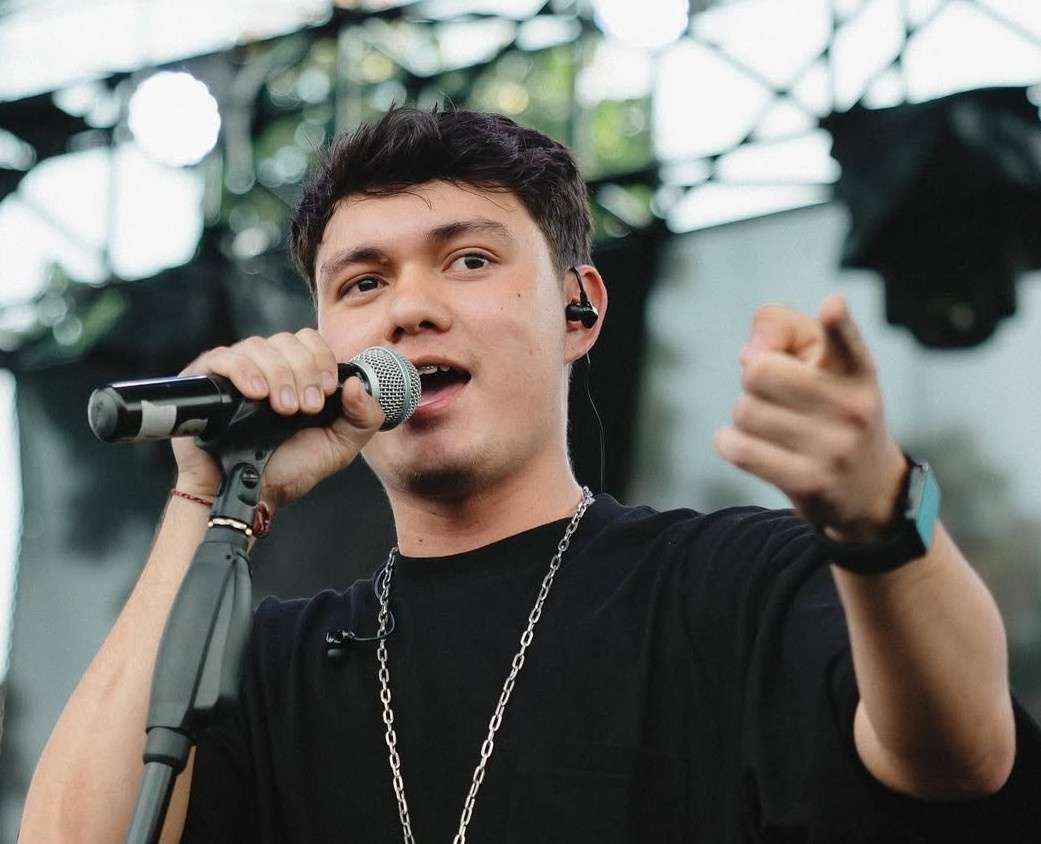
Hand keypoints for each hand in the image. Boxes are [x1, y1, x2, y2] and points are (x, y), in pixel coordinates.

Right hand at [172, 329, 384, 511]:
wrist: (249, 496)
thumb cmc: (288, 471)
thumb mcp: (340, 447)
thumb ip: (363, 418)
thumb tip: (357, 384)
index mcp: (297, 375)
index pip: (309, 340)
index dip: (322, 359)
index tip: (327, 391)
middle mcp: (267, 368)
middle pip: (286, 340)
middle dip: (303, 372)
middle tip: (305, 408)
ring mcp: (236, 372)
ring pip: (258, 346)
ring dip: (278, 375)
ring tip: (282, 410)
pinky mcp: (206, 380)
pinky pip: (222, 357)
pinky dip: (244, 371)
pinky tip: (255, 393)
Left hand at [714, 294, 907, 542]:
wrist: (867, 486)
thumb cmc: (829, 404)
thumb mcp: (817, 357)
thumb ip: (780, 329)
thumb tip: (749, 354)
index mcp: (856, 370)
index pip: (846, 341)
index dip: (837, 323)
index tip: (832, 307)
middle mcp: (852, 407)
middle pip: (759, 371)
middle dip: (753, 378)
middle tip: (775, 394)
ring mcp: (833, 448)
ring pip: (744, 411)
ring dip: (745, 414)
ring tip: (772, 423)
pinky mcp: (809, 482)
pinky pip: (738, 449)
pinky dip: (729, 441)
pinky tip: (748, 443)